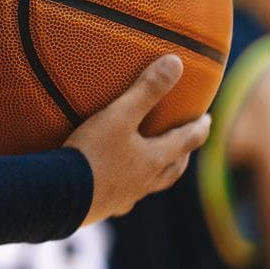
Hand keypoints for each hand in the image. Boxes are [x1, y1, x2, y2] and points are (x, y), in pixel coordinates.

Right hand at [65, 55, 210, 220]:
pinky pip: (121, 198)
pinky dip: (125, 189)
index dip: (199, 128)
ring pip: (149, 185)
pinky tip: (114, 187)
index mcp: (154, 159)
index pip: (186, 141)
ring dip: (158, 174)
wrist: (61, 195)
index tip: (207, 119)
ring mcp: (125, 197)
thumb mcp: (118, 116)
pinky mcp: (104, 207)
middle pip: (173, 169)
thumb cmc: (92, 153)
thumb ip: (146, 89)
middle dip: (182, 154)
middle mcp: (145, 181)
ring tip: (153, 165)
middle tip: (185, 143)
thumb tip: (176, 62)